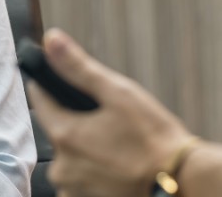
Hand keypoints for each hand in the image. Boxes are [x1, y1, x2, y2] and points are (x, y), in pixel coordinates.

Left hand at [28, 29, 195, 196]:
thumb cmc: (154, 138)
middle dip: (78, 121)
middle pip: (58, 130)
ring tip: (118, 146)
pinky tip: (117, 165)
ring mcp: (73, 189)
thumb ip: (78, 67)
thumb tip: (50, 40)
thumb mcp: (118, 93)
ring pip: (70, 157)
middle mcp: (62, 167)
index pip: (40, 101)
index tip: (66, 83)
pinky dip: (94, 171)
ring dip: (86, 149)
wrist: (181, 183)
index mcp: (64, 134)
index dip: (52, 87)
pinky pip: (80, 181)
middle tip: (110, 121)